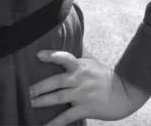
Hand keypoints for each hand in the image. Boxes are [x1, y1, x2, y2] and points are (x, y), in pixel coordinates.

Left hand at [29, 50, 150, 125]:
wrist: (124, 94)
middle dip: (40, 86)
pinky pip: (67, 117)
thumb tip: (71, 33)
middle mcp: (80, 79)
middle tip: (26, 89)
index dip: (52, 56)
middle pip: (57, 81)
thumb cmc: (104, 77)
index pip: (66, 58)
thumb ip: (79, 51)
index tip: (38, 55)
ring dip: (43, 101)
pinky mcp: (85, 110)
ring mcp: (82, 95)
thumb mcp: (93, 61)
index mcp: (81, 66)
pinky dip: (55, 123)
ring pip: (59, 98)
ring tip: (28, 103)